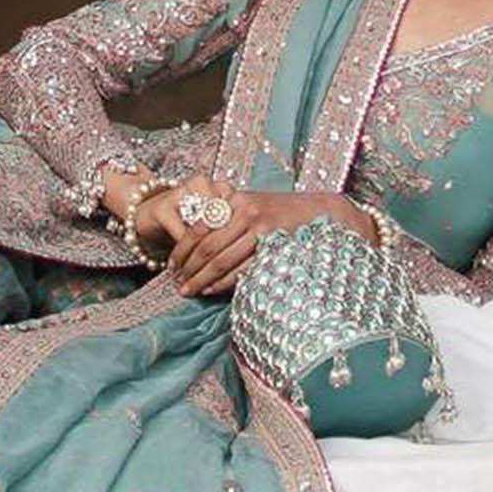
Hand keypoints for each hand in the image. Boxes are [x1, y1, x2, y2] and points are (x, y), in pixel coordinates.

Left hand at [168, 187, 375, 296]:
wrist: (321, 212)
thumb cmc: (282, 214)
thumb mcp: (253, 206)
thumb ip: (228, 218)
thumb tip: (198, 243)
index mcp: (234, 200)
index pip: (198, 228)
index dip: (181, 250)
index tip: (171, 266)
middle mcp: (244, 211)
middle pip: (206, 247)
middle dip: (188, 269)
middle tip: (177, 285)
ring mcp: (259, 227)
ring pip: (220, 259)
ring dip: (201, 279)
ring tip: (189, 292)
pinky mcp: (272, 244)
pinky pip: (241, 269)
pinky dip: (224, 282)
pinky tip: (212, 290)